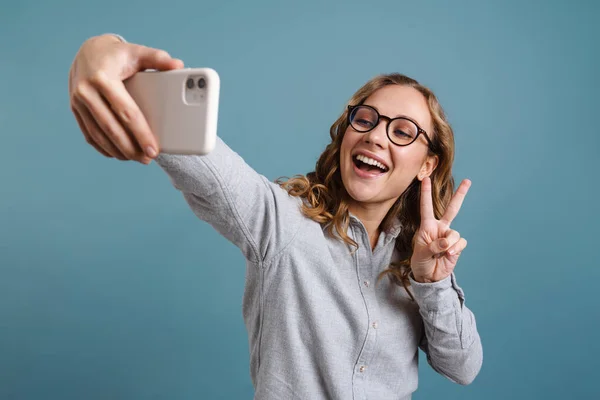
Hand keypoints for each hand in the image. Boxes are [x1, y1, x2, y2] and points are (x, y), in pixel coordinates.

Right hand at [69, 34, 183, 163]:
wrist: (87, 50)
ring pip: (98, 135)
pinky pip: (89, 135)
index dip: (141, 133)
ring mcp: (77, 102)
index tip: (153, 149)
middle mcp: (86, 91)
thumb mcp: (137, 51)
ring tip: (137, 158)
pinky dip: (104, 148)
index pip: (126, 112)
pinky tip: (119, 154)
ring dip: (118, 151)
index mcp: (103, 78)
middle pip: (111, 128)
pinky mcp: (75, 109)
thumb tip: (178, 65)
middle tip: (148, 159)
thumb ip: (158, 58)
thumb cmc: (116, 54)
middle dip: (130, 148)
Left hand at [410, 177, 470, 282]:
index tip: (424, 179)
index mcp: (427, 226)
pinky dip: (455, 248)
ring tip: (442, 253)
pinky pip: (460, 242)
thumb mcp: (421, 253)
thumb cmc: (421, 262)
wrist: (429, 276)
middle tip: (468, 181)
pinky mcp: (457, 246)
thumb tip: (446, 242)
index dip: (426, 193)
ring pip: (454, 233)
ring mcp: (449, 236)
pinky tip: (449, 255)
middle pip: (452, 208)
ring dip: (449, 243)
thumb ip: (433, 246)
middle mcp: (440, 228)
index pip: (426, 207)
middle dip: (460, 195)